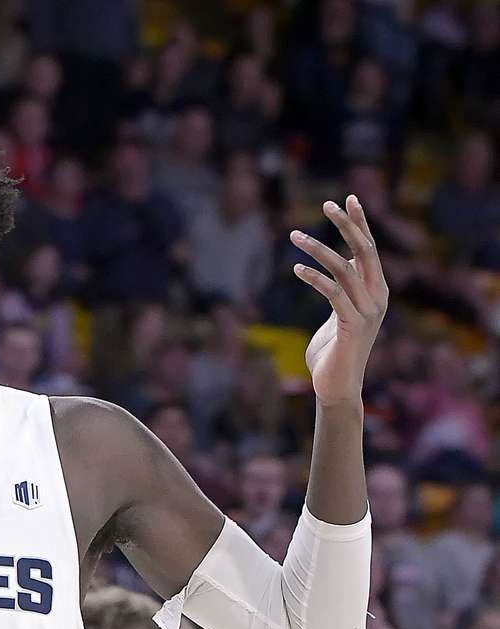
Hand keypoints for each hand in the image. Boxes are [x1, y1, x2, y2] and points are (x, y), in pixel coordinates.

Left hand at [290, 195, 388, 406]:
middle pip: (364, 251)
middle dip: (346, 224)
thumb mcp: (338, 315)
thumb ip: (340, 292)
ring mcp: (367, 312)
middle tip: (326, 203)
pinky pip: (333, 294)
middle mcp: (376, 297)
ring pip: (345, 269)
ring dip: (318, 249)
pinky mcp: (351, 326)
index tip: (347, 198)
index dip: (360, 222)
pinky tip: (296, 269)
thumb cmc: (332, 353)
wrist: (336, 387)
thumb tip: (339, 269)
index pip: (369, 249)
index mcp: (375, 291)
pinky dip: (314, 278)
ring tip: (294, 235)